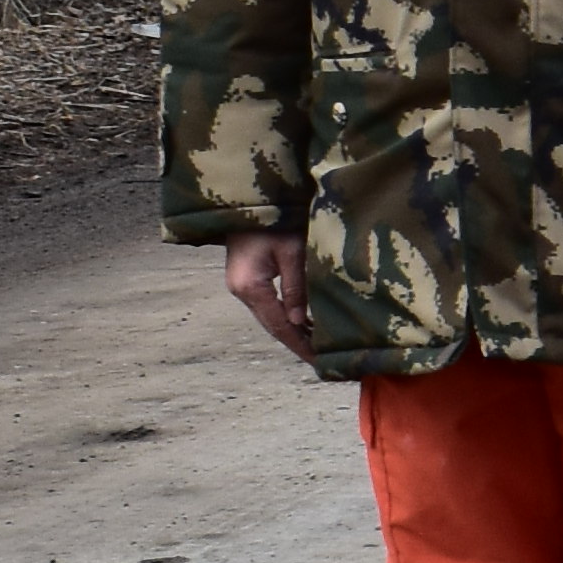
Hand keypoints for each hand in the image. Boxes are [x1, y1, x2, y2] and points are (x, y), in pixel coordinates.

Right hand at [219, 229, 309, 358]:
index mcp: (250, 287)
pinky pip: (268, 305)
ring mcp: (240, 286)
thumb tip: (299, 322)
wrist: (247, 201)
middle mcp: (241, 291)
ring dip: (292, 332)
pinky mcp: (246, 279)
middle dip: (297, 343)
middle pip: (272, 325)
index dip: (299, 344)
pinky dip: (285, 316)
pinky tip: (303, 324)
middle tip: (321, 361)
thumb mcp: (291, 251)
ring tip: (316, 348)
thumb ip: (296, 287)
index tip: (318, 361)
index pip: (278, 326)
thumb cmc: (274, 220)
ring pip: (269, 317)